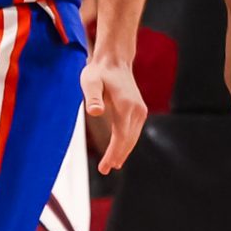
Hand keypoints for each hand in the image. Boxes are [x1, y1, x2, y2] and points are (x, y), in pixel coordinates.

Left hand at [81, 55, 147, 173]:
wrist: (114, 61)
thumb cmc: (99, 72)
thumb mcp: (90, 82)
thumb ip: (93, 97)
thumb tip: (95, 112)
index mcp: (126, 106)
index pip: (121, 136)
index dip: (114, 153)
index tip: (106, 166)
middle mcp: (137, 110)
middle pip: (128, 140)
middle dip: (118, 156)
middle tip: (106, 169)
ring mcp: (140, 110)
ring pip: (132, 137)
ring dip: (123, 151)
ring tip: (112, 165)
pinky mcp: (139, 110)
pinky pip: (133, 131)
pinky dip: (127, 142)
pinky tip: (120, 150)